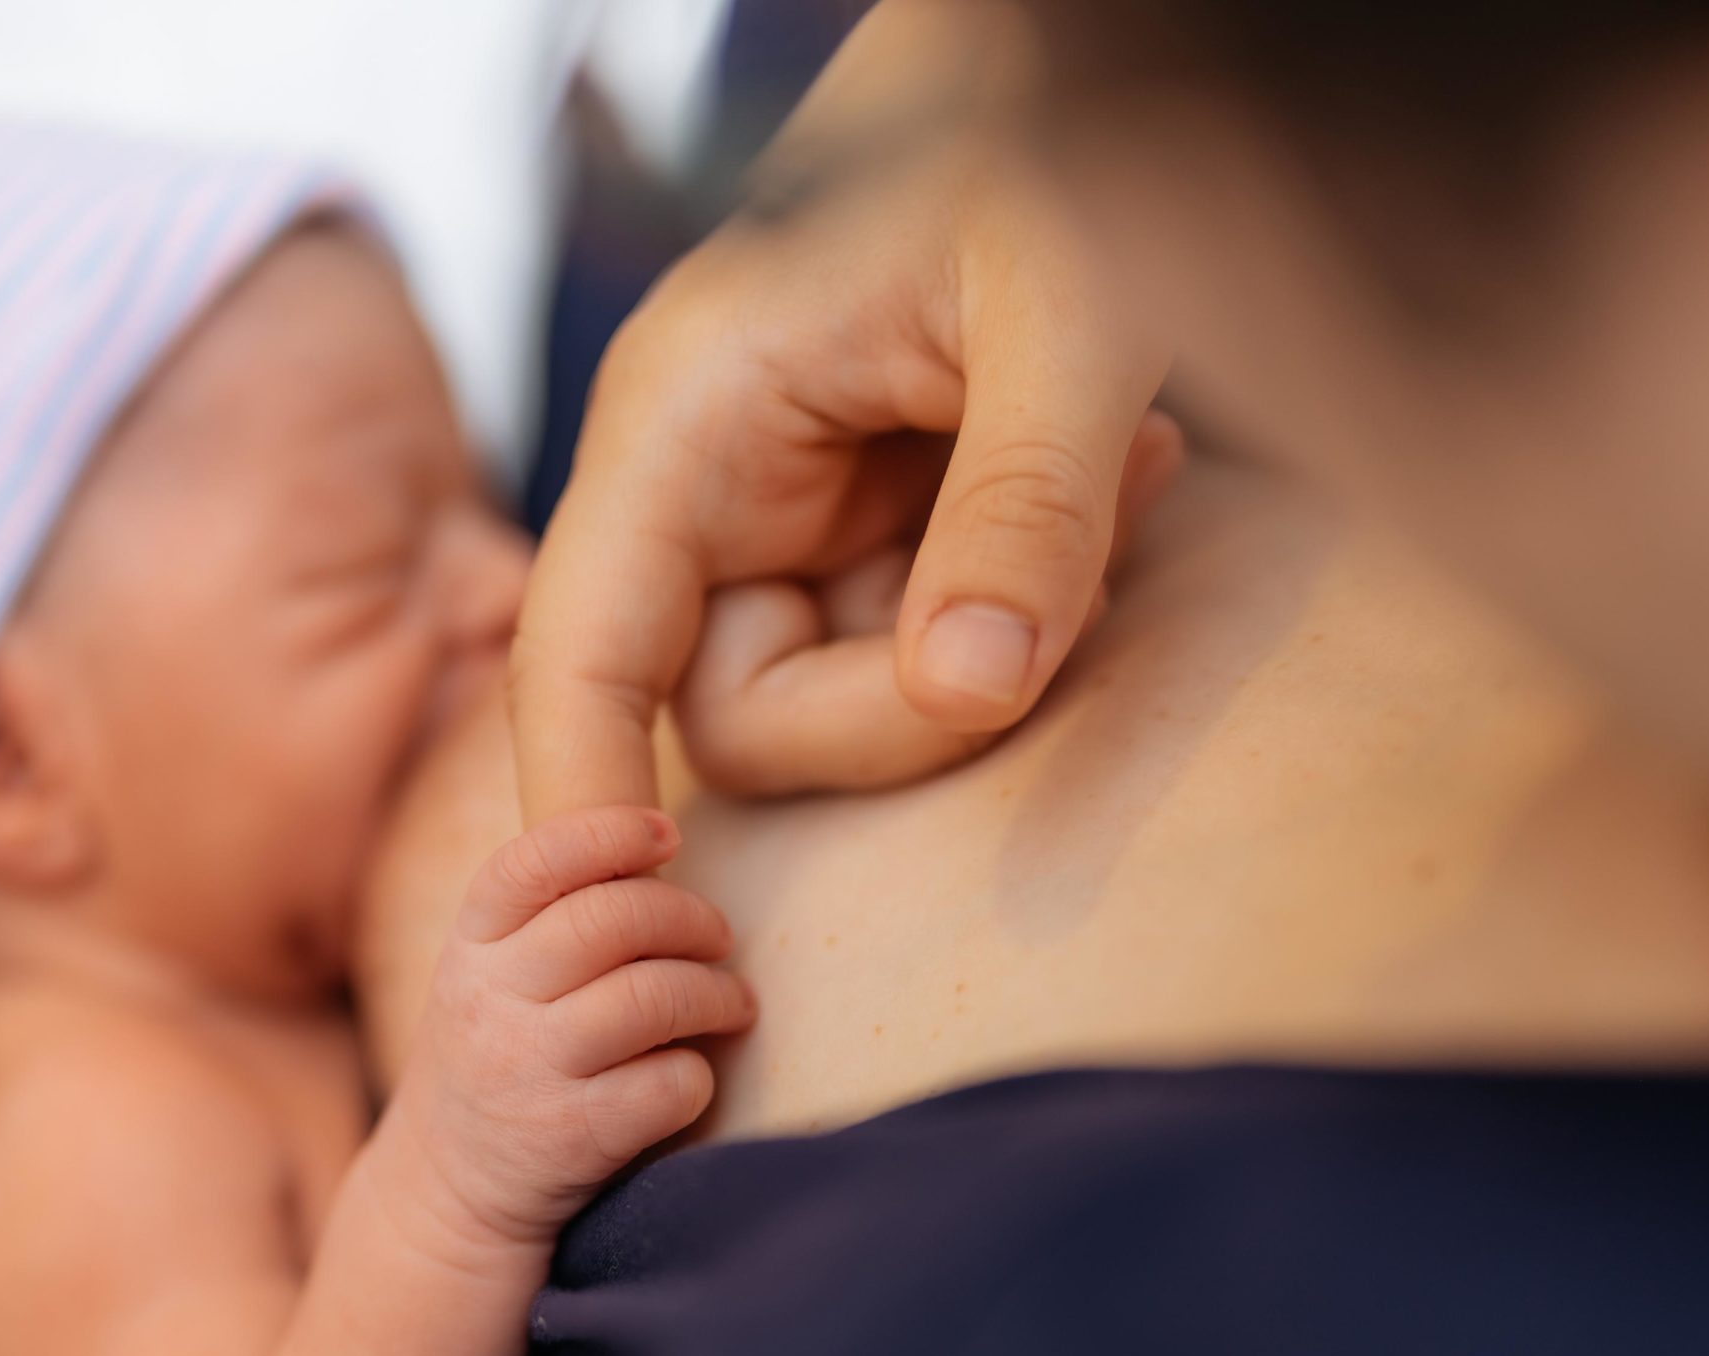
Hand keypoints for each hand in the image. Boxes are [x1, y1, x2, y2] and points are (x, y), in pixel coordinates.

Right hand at [380, 806, 755, 1256]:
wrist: (449, 1189)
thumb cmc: (500, 1054)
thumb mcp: (492, 976)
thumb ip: (552, 916)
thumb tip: (660, 845)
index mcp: (471, 944)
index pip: (534, 862)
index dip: (609, 832)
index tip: (666, 833)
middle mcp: (490, 1000)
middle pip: (612, 921)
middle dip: (690, 919)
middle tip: (718, 939)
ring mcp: (527, 1069)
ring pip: (653, 998)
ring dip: (715, 994)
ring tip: (730, 1003)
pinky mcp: (572, 1136)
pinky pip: (668, 1083)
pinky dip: (697, 1076)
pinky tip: (688, 1077)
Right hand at [510, 0, 1181, 819]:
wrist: (1078, 70)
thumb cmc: (1051, 137)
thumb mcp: (1067, 305)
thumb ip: (1026, 502)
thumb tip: (977, 689)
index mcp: (684, 420)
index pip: (580, 653)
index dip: (580, 800)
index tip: (637, 917)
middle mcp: (711, 484)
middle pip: (741, 715)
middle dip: (908, 706)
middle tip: (1075, 574)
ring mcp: (794, 511)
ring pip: (848, 692)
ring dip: (997, 638)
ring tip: (1129, 460)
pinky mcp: (876, 525)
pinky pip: (929, 637)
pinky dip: (1032, 594)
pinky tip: (1124, 459)